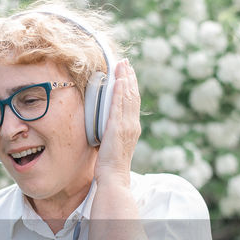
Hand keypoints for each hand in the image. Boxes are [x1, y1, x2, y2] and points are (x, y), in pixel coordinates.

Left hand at [96, 59, 141, 182]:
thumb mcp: (113, 144)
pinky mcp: (118, 128)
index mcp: (132, 128)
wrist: (113, 177)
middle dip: (129, 77)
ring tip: (122, 65)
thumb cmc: (111, 165)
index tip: (127, 72)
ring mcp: (127, 126)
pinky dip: (120, 92)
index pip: (132, 102)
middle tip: (125, 62)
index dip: (130, 86)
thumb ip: (112, 132)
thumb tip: (107, 126)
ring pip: (128, 97)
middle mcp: (132, 124)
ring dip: (125, 79)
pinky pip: (119, 106)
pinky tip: (118, 81)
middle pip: (132, 95)